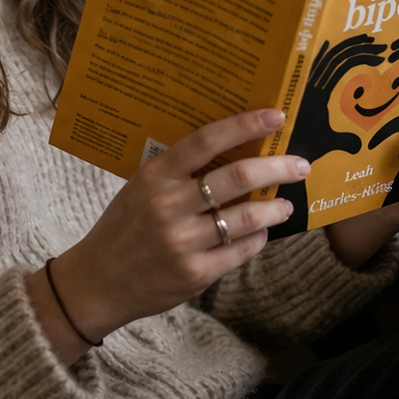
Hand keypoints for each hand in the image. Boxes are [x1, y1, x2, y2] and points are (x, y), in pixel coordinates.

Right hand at [32, 108, 306, 363]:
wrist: (98, 282)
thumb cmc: (124, 227)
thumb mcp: (142, 189)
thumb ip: (179, 173)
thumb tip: (235, 150)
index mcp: (155, 176)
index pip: (206, 141)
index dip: (245, 125)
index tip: (276, 116)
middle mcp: (169, 205)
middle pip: (237, 177)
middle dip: (277, 168)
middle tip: (300, 165)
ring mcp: (183, 242)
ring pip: (246, 217)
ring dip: (274, 208)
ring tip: (285, 204)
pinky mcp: (195, 273)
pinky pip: (240, 251)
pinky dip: (257, 238)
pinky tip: (261, 232)